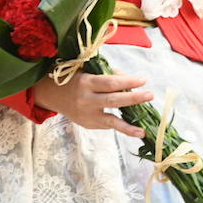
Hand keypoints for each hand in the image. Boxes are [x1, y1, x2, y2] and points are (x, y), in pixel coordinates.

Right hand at [31, 73, 153, 136]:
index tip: (143, 79)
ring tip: (144, 127)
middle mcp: (85, 100)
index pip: (110, 83)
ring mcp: (86, 115)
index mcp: (86, 82)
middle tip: (150, 95)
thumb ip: (109, 74)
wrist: (51, 94)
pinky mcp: (88, 124)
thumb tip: (132, 80)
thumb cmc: (75, 78)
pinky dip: (123, 128)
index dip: (128, 81)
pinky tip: (137, 131)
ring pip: (111, 121)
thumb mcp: (88, 70)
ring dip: (130, 124)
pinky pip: (108, 126)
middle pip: (113, 100)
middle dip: (133, 98)